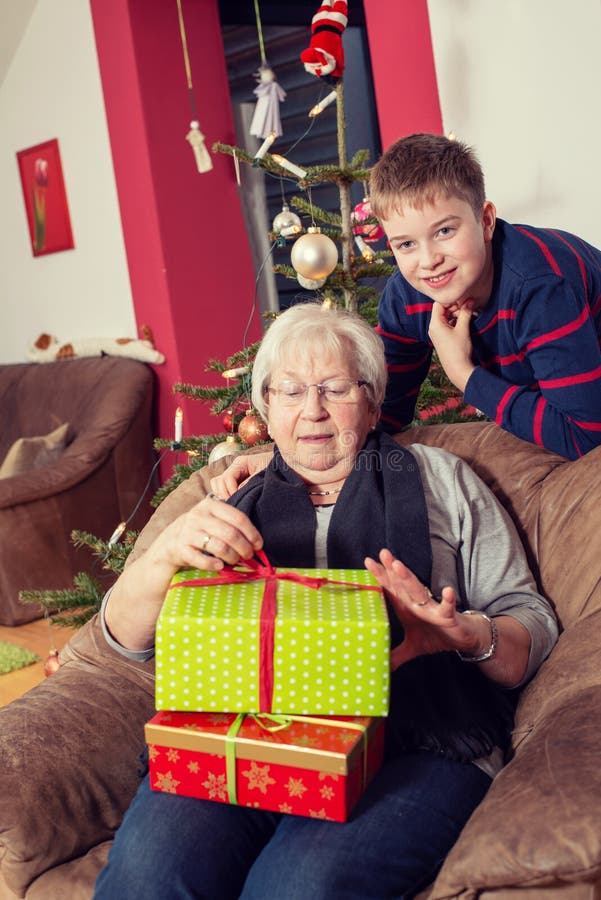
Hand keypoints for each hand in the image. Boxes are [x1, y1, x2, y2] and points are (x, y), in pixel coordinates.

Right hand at [146, 494, 262, 575]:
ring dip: (232, 557)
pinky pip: (200, 558)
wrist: (168, 544)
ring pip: (218, 546)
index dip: (252, 533)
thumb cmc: (198, 532)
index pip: (238, 517)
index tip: (259, 545)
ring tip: (236, 561)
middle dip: (244, 547)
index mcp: (210, 505)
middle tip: (249, 556)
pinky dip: (213, 564)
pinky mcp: (179, 549)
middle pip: (230, 533)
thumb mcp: (212, 520)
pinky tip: (220, 567)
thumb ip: (231, 524)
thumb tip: (257, 542)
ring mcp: (187, 532)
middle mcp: (198, 516)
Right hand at [209, 451, 272, 498]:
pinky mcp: (236, 483)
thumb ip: (249, 483)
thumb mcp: (264, 475)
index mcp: (240, 463)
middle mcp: (234, 468)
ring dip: (223, 495)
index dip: (231, 490)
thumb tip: (237, 493)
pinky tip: (235, 502)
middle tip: (236, 503)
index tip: (241, 499)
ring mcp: (234, 475)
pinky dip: (225, 496)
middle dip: (225, 494)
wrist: (286, 467)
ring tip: (235, 503)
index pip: (226, 478)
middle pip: (218, 482)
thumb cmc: (276, 469)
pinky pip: (223, 489)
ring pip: (217, 485)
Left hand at [364, 549, 489, 670]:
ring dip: (408, 578)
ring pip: (418, 591)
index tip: (368, 561)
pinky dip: (448, 600)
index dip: (380, 576)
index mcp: (407, 607)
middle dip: (391, 569)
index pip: (391, 590)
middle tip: (382, 554)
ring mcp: (432, 609)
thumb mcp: (412, 648)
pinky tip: (447, 591)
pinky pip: (447, 608)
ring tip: (398, 566)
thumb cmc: (437, 636)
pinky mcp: (448, 618)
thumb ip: (395, 655)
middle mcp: (417, 604)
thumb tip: (380, 667)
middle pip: (401, 585)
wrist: (463, 640)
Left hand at [428, 302, 475, 391]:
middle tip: (467, 306)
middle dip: (454, 306)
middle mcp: (433, 327)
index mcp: (435, 323)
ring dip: (455, 313)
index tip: (462, 300)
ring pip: (445, 316)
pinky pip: (446, 324)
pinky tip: (464, 321)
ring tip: (467, 313)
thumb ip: (466, 312)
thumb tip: (470, 300)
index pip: (439, 303)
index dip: (450, 299)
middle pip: (441, 309)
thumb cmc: (459, 350)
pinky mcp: (441, 338)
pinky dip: (454, 320)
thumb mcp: (463, 329)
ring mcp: (437, 333)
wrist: (457, 369)